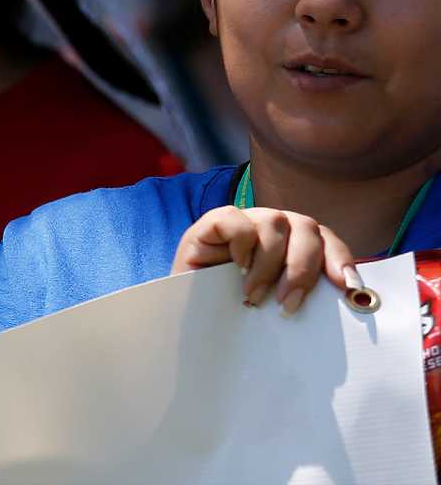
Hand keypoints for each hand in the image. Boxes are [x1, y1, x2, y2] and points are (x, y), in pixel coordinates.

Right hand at [171, 206, 355, 314]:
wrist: (187, 323)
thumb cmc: (236, 316)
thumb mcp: (279, 306)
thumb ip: (308, 295)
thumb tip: (355, 300)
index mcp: (292, 246)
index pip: (324, 237)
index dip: (340, 258)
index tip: (348, 288)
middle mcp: (270, 230)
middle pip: (305, 227)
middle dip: (302, 269)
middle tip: (288, 305)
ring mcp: (241, 223)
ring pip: (274, 221)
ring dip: (269, 264)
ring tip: (254, 295)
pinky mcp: (209, 225)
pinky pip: (235, 219)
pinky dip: (241, 243)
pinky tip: (235, 268)